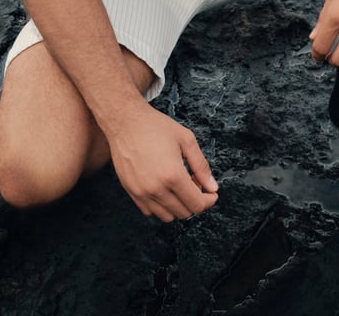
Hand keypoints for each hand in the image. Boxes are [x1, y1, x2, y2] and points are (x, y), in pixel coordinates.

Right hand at [107, 104, 218, 222]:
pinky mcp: (131, 192)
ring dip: (178, 206)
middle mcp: (156, 189)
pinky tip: (163, 187)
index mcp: (173, 175)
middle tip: (194, 182)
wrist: (125, 121)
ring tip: (178, 185)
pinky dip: (160, 206)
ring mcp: (142, 192)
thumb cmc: (156, 126)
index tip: (211, 193)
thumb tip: (213, 187)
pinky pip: (150, 211)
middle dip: (195, 201)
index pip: (197, 204)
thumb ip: (201, 166)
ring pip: (167, 216)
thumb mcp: (186, 139)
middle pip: (184, 212)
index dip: (208, 201)